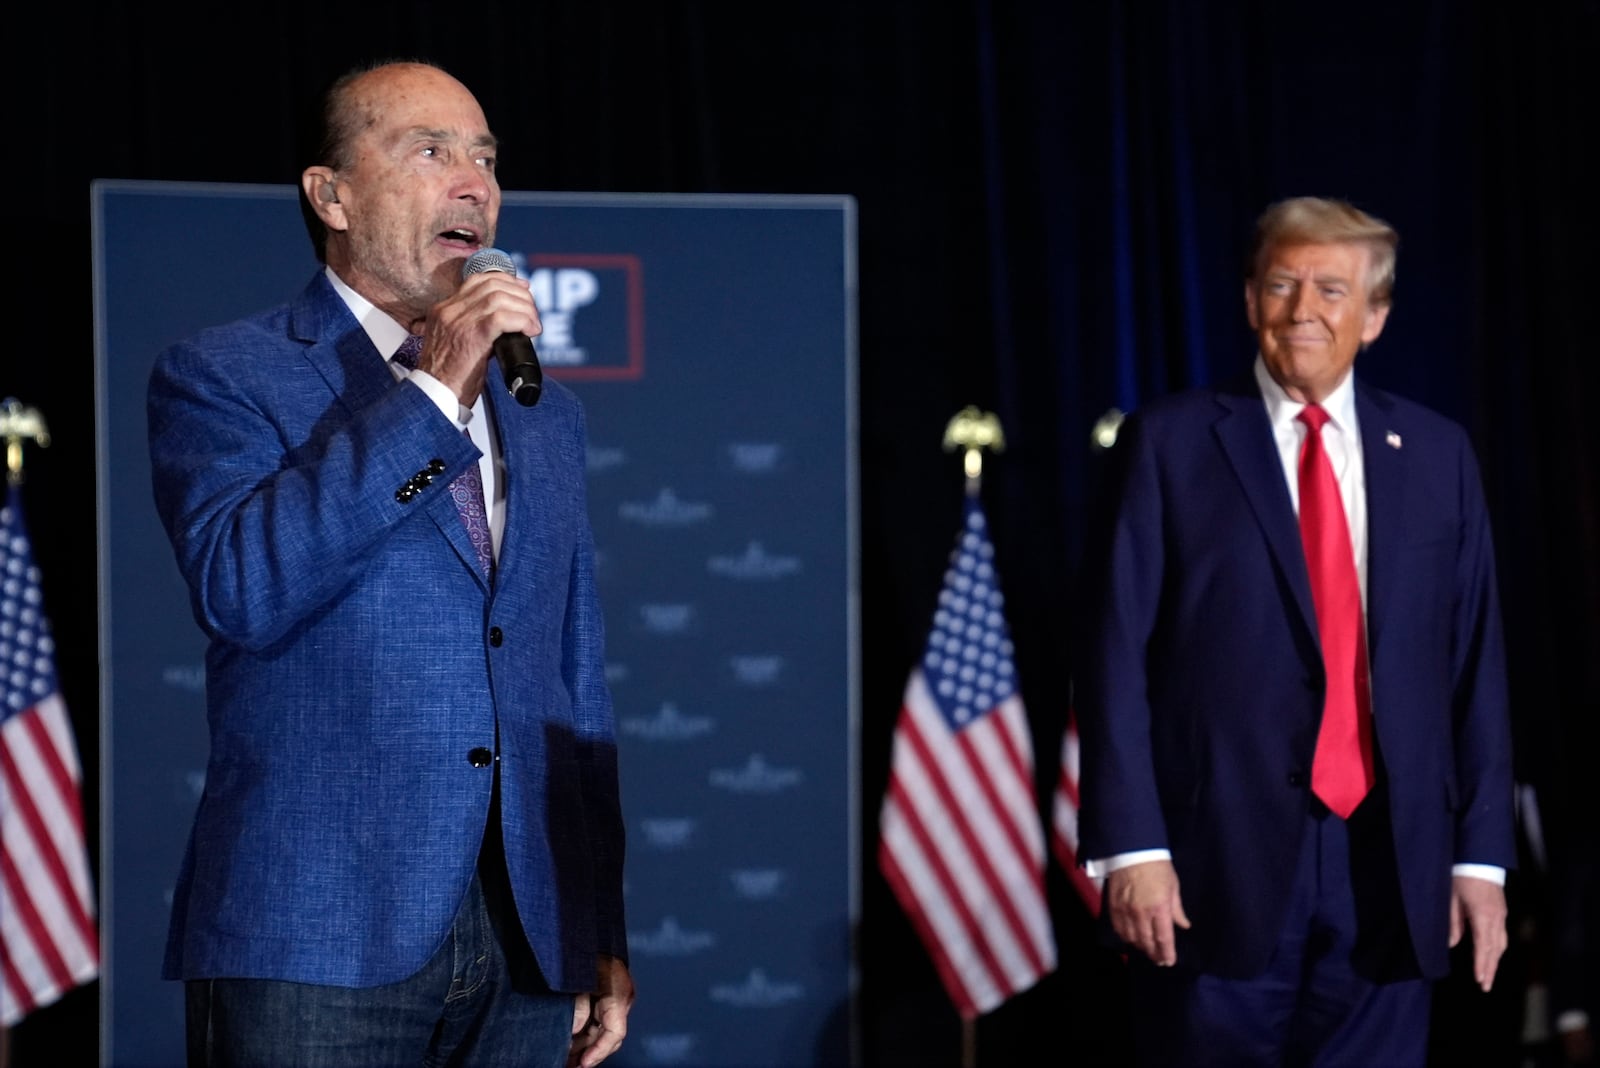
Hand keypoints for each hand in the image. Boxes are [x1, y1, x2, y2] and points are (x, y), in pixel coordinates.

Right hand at [413, 270, 540, 405]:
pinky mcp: (472, 336)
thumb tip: (507, 323)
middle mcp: (449, 311)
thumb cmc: (449, 378)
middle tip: (532, 312)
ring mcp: (459, 322)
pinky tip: (530, 331)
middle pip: (493, 285)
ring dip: (524, 309)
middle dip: (520, 295)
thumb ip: (475, 328)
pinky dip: (522, 321)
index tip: (522, 289)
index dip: (505, 280)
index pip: (477, 280)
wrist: (433, 395)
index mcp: (444, 310)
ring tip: (533, 324)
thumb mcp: (456, 344)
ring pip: (500, 298)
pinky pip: (502, 317)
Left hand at [567, 954, 634, 1067]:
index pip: (616, 1033)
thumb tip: (575, 1030)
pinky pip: (599, 1020)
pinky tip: (570, 1041)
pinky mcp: (608, 996)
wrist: (587, 930)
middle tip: (568, 1065)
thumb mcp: (578, 978)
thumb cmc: (585, 950)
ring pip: (602, 1030)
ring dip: (585, 1044)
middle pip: (608, 1036)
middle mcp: (622, 998)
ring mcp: (616, 998)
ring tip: (566, 1057)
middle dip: (589, 1053)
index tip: (582, 1063)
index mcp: (619, 994)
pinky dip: (585, 1032)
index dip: (599, 1051)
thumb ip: (579, 1005)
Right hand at [1106, 859, 1189, 966]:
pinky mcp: (1114, 906)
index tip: (1169, 961)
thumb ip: (1177, 909)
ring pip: (1132, 938)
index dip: (1166, 953)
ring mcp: (1125, 911)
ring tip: (1146, 949)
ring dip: (1140, 946)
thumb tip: (1183, 925)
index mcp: (1160, 909)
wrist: (1132, 850)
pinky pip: (1118, 928)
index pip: (1164, 939)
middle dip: (1154, 953)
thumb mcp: (1173, 886)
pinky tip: (1130, 938)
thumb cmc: (1157, 867)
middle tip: (1159, 960)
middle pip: (1147, 942)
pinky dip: (1125, 936)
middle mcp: (1141, 914)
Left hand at [1448, 874, 1507, 991]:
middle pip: (1495, 949)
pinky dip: (1497, 947)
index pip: (1483, 946)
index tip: (1480, 980)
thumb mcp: (1451, 898)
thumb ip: (1453, 922)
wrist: (1478, 857)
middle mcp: (1496, 918)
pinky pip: (1502, 934)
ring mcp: (1501, 914)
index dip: (1482, 965)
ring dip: (1495, 960)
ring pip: (1501, 943)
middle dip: (1490, 969)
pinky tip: (1492, 954)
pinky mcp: (1501, 910)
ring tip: (1488, 975)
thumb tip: (1452, 944)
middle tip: (1486, 986)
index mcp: (1482, 915)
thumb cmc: (1460, 875)